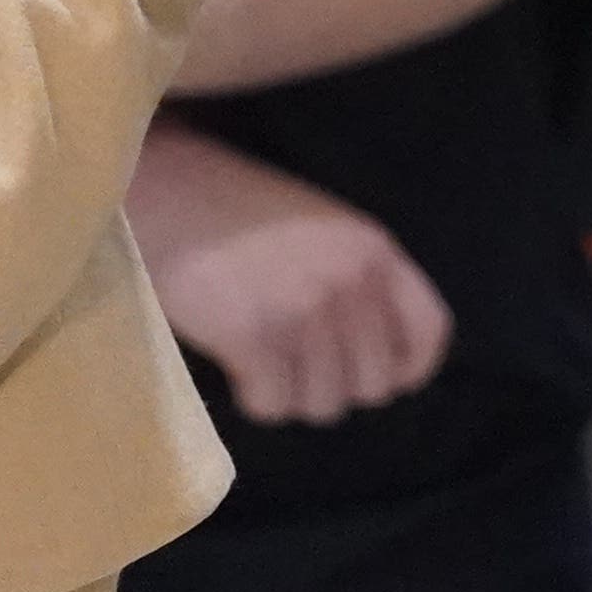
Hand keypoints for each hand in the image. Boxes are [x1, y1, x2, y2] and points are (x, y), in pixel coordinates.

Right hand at [129, 118, 454, 427]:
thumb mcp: (322, 230)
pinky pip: (273, 404)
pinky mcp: (253, 334)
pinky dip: (254, 399)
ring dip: (291, 395)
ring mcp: (304, 309)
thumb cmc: (234, 209)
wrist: (162, 187)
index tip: (374, 378)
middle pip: (373, 385)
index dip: (407, 369)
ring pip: (323, 403)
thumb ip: (356, 280)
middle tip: (292, 366)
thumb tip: (376, 365)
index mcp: (375, 250)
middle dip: (333, 387)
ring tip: (261, 359)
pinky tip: (234, 366)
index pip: (430, 331)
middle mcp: (351, 281)